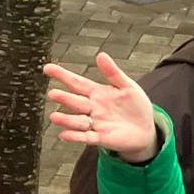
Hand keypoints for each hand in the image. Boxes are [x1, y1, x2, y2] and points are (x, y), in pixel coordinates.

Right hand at [44, 52, 162, 164]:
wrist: (146, 129)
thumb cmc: (135, 106)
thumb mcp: (127, 86)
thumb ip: (113, 72)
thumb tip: (100, 54)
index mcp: (97, 93)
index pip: (77, 83)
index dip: (62, 75)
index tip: (47, 68)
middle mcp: (93, 108)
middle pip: (75, 102)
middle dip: (64, 98)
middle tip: (52, 94)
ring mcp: (96, 123)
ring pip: (78, 121)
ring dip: (66, 120)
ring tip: (54, 117)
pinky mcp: (102, 138)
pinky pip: (86, 137)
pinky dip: (75, 136)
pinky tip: (64, 135)